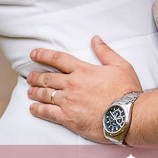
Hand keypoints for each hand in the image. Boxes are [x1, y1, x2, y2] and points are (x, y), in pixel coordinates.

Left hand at [27, 36, 142, 143]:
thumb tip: (95, 39)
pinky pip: (48, 113)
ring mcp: (69, 102)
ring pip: (46, 94)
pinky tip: (33, 108)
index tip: (33, 54)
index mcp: (83, 70)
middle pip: (48, 78)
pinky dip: (38, 110)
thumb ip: (105, 52)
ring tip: (29, 91)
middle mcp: (72, 84)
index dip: (43, 55)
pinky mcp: (68, 118)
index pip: (58, 59)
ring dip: (35, 92)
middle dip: (36, 76)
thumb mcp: (120, 65)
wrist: (128, 115)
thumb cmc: (126, 90)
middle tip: (30, 76)